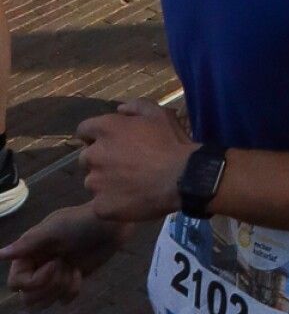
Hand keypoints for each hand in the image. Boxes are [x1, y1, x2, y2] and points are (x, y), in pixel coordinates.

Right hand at [2, 205, 128, 307]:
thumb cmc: (82, 221)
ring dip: (60, 289)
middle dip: (49, 286)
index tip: (55, 263)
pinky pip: (61, 301)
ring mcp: (53, 276)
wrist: (111, 226)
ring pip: (42, 302)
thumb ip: (27, 243)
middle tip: (65, 266)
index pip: (15, 284)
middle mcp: (37, 266)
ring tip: (73, 270)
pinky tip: (80, 273)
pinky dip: (72, 291)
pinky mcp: (68, 281)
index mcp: (29, 253)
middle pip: (27, 298)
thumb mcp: (55, 229)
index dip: (34, 281)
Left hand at [77, 100, 195, 224]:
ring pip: (93, 182)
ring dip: (104, 182)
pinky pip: (100, 205)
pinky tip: (129, 201)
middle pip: (86, 158)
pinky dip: (111, 203)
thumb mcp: (159, 115)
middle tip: (122, 165)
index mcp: (106, 129)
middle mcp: (95, 155)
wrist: (181, 179)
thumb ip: (136, 106)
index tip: (109, 142)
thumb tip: (120, 110)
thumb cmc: (171, 143)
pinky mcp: (100, 206)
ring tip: (128, 185)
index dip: (94, 136)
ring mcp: (96, 183)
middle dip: (100, 160)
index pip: (83, 130)